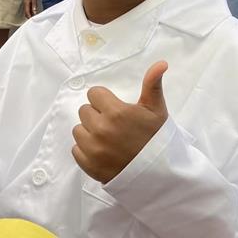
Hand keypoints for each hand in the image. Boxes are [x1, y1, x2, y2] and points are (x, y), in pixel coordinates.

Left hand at [72, 61, 168, 183]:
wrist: (158, 174)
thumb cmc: (157, 139)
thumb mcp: (157, 110)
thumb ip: (153, 85)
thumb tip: (161, 62)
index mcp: (116, 112)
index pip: (94, 94)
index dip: (104, 100)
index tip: (114, 109)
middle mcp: (101, 129)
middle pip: (84, 111)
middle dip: (96, 115)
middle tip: (113, 125)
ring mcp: (93, 149)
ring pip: (78, 129)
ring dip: (89, 132)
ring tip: (107, 138)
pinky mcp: (88, 165)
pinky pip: (76, 149)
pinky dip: (85, 150)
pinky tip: (102, 151)